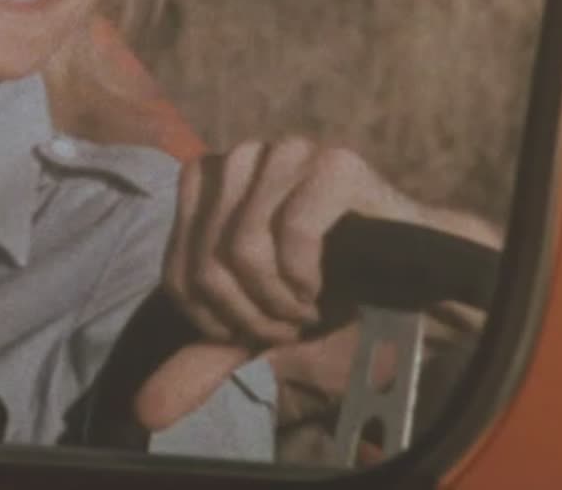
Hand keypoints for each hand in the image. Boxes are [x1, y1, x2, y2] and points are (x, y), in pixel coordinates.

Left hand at [136, 138, 428, 429]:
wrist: (414, 271)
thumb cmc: (329, 285)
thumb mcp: (257, 322)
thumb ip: (203, 356)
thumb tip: (147, 410)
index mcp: (209, 180)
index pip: (177, 271)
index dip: (214, 320)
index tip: (255, 331)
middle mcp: (242, 156)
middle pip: (207, 263)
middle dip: (248, 315)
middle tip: (287, 324)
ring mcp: (286, 152)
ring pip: (242, 248)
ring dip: (277, 300)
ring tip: (306, 307)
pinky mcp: (332, 163)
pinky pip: (291, 232)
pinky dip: (305, 277)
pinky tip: (324, 286)